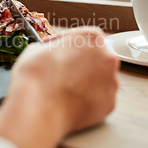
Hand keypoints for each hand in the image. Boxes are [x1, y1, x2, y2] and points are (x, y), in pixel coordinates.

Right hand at [0, 27, 118, 147]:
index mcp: (91, 37)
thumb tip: (51, 54)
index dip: (66, 44)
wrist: (38, 110)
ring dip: (85, 81)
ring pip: (99, 79)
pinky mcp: (109, 105)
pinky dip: (87, 99)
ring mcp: (111, 82)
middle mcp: (107, 58)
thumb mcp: (36, 49)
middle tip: (62, 70)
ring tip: (65, 89)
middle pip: (95, 57)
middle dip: (80, 63)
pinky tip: (70, 101)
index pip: (81, 36)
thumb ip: (53, 48)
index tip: (57, 50)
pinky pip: (98, 98)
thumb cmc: (36, 77)